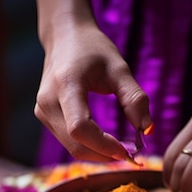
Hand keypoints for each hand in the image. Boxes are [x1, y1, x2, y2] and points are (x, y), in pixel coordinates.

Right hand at [34, 19, 151, 161]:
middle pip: (75, 144)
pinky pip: (68, 142)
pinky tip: (107, 143)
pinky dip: (90, 148)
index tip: (127, 151)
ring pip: (72, 148)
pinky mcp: (45, 117)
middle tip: (130, 155)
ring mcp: (43, 112)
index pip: (80, 128)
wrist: (64, 36)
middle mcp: (48, 102)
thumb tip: (148, 131)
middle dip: (104, 155)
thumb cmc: (93, 49)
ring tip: (121, 149)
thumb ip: (135, 99)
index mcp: (65, 85)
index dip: (104, 145)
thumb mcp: (119, 68)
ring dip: (98, 154)